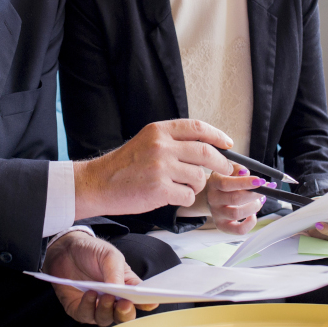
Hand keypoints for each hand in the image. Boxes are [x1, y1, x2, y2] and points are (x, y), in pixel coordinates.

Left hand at [42, 230, 156, 326]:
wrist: (66, 249)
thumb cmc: (91, 251)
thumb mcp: (109, 255)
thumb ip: (116, 273)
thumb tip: (121, 291)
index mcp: (126, 286)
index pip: (140, 299)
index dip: (147, 303)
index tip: (151, 302)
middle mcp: (113, 300)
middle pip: (124, 316)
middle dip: (125, 313)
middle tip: (124, 304)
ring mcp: (96, 306)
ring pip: (106, 319)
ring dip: (106, 310)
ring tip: (105, 296)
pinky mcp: (79, 309)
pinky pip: (85, 316)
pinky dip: (88, 307)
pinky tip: (89, 293)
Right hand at [73, 119, 234, 219]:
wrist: (99, 183)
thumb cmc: (124, 166)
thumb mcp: (146, 141)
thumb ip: (172, 141)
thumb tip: (206, 146)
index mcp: (159, 130)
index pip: (198, 128)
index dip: (217, 135)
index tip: (228, 144)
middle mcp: (161, 146)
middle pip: (206, 153)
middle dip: (222, 164)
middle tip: (226, 170)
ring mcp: (161, 168)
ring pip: (199, 177)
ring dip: (197, 185)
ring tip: (184, 186)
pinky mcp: (160, 189)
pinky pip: (188, 195)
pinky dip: (186, 198)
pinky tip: (174, 196)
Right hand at [179, 165, 267, 234]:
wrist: (211, 194)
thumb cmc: (224, 180)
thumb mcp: (228, 169)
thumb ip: (238, 168)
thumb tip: (246, 173)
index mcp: (214, 182)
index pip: (227, 183)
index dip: (245, 182)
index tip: (260, 181)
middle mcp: (213, 199)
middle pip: (235, 199)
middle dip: (255, 194)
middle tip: (265, 190)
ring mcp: (216, 213)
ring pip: (237, 213)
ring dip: (254, 207)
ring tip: (258, 201)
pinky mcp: (222, 226)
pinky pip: (239, 230)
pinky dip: (250, 222)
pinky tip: (252, 214)